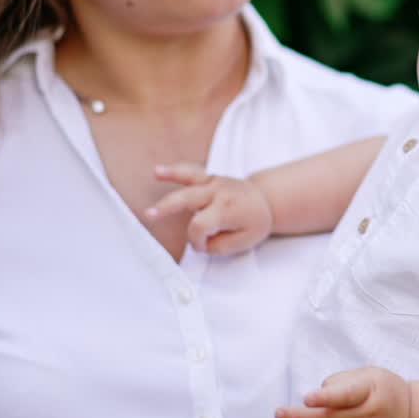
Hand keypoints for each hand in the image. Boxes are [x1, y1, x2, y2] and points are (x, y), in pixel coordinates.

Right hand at [149, 163, 272, 253]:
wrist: (267, 200)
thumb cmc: (255, 222)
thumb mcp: (245, 242)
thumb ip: (220, 246)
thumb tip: (200, 243)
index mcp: (227, 209)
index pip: (200, 226)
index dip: (196, 240)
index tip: (203, 247)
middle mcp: (218, 192)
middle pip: (188, 199)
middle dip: (168, 207)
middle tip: (150, 215)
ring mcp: (214, 182)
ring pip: (190, 179)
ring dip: (171, 176)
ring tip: (156, 172)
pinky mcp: (209, 178)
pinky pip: (191, 172)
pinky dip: (175, 171)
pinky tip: (158, 171)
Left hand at [274, 366, 410, 417]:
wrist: (412, 412)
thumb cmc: (382, 387)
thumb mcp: (366, 374)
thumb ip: (340, 383)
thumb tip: (314, 399)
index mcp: (370, 391)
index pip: (346, 395)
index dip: (325, 397)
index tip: (306, 398)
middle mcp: (369, 415)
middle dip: (302, 417)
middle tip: (279, 413)